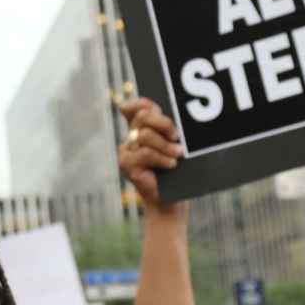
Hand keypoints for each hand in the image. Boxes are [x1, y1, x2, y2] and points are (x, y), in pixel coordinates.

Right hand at [118, 97, 183, 214]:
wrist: (170, 201)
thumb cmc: (177, 173)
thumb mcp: (177, 146)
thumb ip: (172, 130)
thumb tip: (174, 118)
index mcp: (142, 129)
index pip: (135, 107)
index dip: (142, 103)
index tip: (157, 108)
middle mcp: (131, 137)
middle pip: (143, 117)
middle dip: (163, 123)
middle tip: (176, 136)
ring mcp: (126, 150)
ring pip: (145, 136)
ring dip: (165, 145)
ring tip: (178, 154)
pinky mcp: (126, 164)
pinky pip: (145, 153)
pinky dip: (161, 158)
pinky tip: (171, 165)